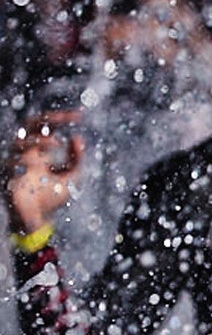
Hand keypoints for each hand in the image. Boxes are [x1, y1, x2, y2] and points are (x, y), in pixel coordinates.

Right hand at [5, 110, 84, 232]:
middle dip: (48, 119)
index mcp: (39, 150)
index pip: (47, 127)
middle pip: (30, 126)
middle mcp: (26, 153)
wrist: (37, 220)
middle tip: (64, 118)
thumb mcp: (72, 177)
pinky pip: (11, 162)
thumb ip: (77, 158)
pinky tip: (37, 162)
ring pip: (19, 141)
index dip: (61, 118)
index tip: (79, 115)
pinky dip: (24, 159)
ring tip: (55, 144)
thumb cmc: (51, 198)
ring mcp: (16, 163)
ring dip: (38, 139)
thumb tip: (79, 138)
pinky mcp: (8, 176)